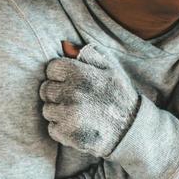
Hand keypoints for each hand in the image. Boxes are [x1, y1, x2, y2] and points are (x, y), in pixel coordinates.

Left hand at [40, 42, 141, 156]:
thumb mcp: (110, 69)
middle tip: (75, 99)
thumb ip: (88, 54)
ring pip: (47, 109)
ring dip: (59, 112)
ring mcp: (68, 114)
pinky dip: (62, 129)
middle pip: (46, 89)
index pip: (52, 68)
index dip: (60, 75)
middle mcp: (72, 93)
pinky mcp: (66, 133)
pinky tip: (77, 127)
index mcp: (80, 73)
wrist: (132, 130)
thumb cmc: (119, 97)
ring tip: (78, 114)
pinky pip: (52, 128)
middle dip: (57, 93)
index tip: (71, 82)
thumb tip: (65, 45)